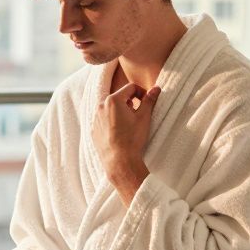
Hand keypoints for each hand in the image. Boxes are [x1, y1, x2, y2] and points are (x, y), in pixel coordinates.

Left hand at [92, 82, 158, 203]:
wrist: (119, 161)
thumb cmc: (132, 138)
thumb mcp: (144, 117)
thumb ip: (149, 100)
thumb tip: (156, 88)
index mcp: (113, 100)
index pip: (130, 87)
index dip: (141, 92)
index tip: (146, 102)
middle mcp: (101, 106)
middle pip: (119, 97)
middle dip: (130, 102)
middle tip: (137, 114)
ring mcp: (95, 118)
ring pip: (110, 108)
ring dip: (120, 111)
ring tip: (128, 124)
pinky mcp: (94, 129)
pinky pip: (104, 120)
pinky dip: (112, 121)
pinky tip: (120, 132)